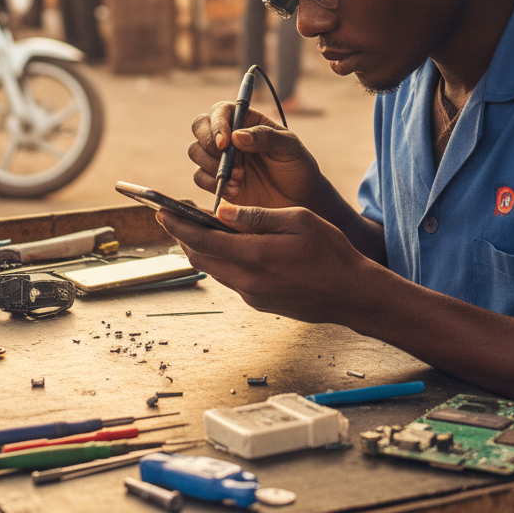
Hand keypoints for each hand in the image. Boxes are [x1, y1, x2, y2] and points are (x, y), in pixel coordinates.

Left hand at [157, 202, 374, 323]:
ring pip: (213, 270)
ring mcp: (252, 295)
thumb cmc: (330, 252)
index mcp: (254, 256)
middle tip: (171, 216)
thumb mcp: (297, 219)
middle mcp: (247, 280)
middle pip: (200, 258)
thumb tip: (221, 211)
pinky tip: (226, 245)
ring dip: (200, 249)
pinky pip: (231, 278)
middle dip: (182, 236)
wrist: (352, 293)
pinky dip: (220, 260)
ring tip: (194, 228)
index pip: (202, 240)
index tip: (161, 211)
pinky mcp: (259, 302)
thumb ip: (256, 216)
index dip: (178, 224)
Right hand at [188, 103, 324, 210]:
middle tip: (231, 162)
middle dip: (208, 144)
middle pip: (199, 126)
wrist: (299, 200)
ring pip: (195, 151)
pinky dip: (212, 184)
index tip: (225, 143)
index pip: (220, 111)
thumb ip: (265, 137)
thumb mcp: (288, 147)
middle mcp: (229, 136)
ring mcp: (221, 158)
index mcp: (246, 121)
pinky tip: (235, 190)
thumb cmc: (296, 167)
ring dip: (212, 166)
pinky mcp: (216, 181)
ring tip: (239, 178)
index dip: (216, 123)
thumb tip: (236, 136)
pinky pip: (199, 177)